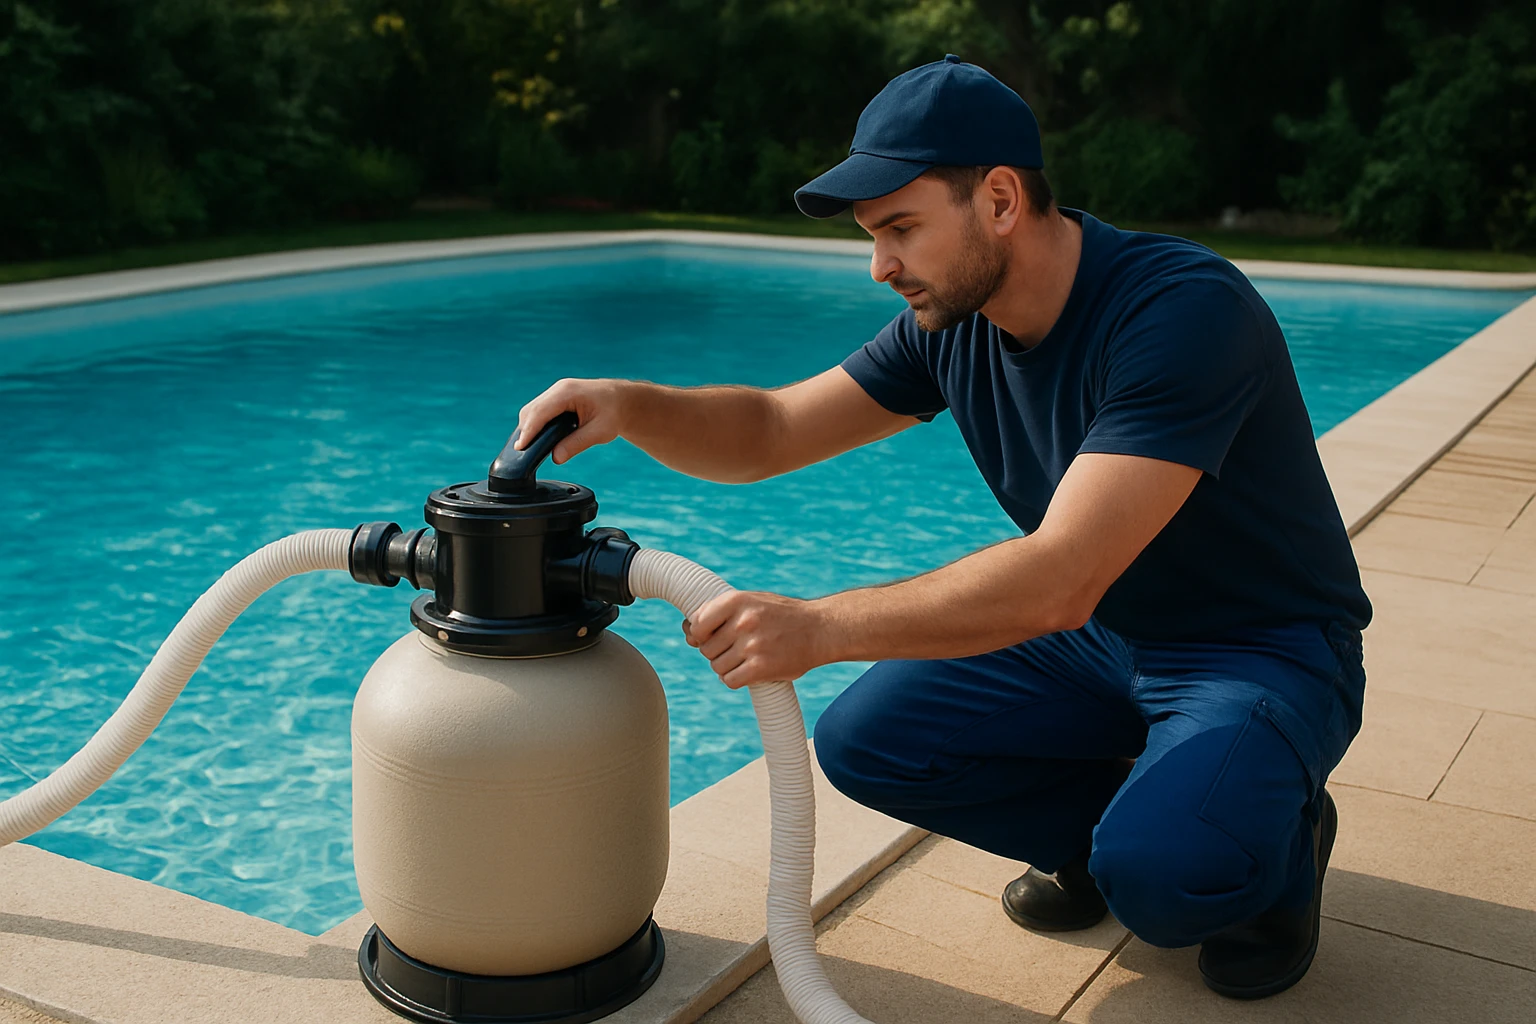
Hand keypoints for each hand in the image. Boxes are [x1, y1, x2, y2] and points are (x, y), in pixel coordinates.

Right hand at [514, 378, 635, 463]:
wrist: (622, 400)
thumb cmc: (614, 413)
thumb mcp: (600, 432)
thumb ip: (577, 444)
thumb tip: (556, 457)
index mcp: (568, 393)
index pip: (541, 412)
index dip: (529, 431)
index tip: (520, 447)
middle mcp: (559, 389)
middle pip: (532, 410)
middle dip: (525, 431)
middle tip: (520, 453)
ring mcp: (556, 392)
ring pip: (533, 410)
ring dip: (528, 427)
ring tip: (525, 448)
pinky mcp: (556, 398)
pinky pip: (539, 410)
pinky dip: (534, 423)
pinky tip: (534, 438)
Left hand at [682, 591, 835, 688]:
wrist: (820, 630)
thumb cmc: (782, 615)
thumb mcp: (752, 601)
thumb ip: (720, 613)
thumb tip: (688, 634)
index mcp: (738, 600)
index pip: (697, 624)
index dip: (699, 634)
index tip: (710, 637)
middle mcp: (743, 621)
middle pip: (706, 649)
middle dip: (716, 652)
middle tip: (736, 649)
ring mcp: (752, 645)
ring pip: (717, 666)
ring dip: (726, 667)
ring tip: (745, 659)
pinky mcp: (761, 668)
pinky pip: (730, 680)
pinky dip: (735, 679)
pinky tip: (747, 672)